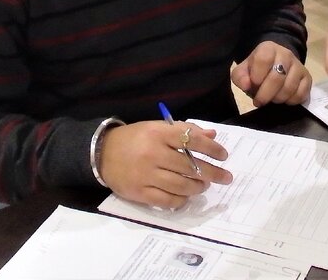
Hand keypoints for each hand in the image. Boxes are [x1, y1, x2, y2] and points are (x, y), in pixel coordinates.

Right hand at [100, 120, 231, 208]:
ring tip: (204, 186)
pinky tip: (186, 196)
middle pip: (190, 166)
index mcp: (158, 133)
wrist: (102, 153)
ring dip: (198, 187)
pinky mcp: (140, 193)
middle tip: (225, 177)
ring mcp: (146, 175)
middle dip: (213, 173)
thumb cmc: (135, 138)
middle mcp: (153, 153)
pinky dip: (181, 200)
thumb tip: (212, 136)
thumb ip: (184, 130)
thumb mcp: (157, 128)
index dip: (212, 149)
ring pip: (181, 185)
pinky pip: (167, 200)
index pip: (192, 140)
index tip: (223, 156)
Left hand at [231, 41, 310, 104]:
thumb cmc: (258, 69)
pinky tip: (283, 99)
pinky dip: (290, 101)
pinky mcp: (307, 78)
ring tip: (271, 99)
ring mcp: (299, 66)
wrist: (276, 64)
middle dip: (266, 94)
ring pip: (289, 87)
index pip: (263, 59)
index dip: (257, 76)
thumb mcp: (244, 70)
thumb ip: (240, 76)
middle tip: (259, 101)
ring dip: (277, 98)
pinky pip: (301, 94)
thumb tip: (246, 85)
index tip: (252, 86)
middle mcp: (286, 54)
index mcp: (268, 48)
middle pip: (277, 77)